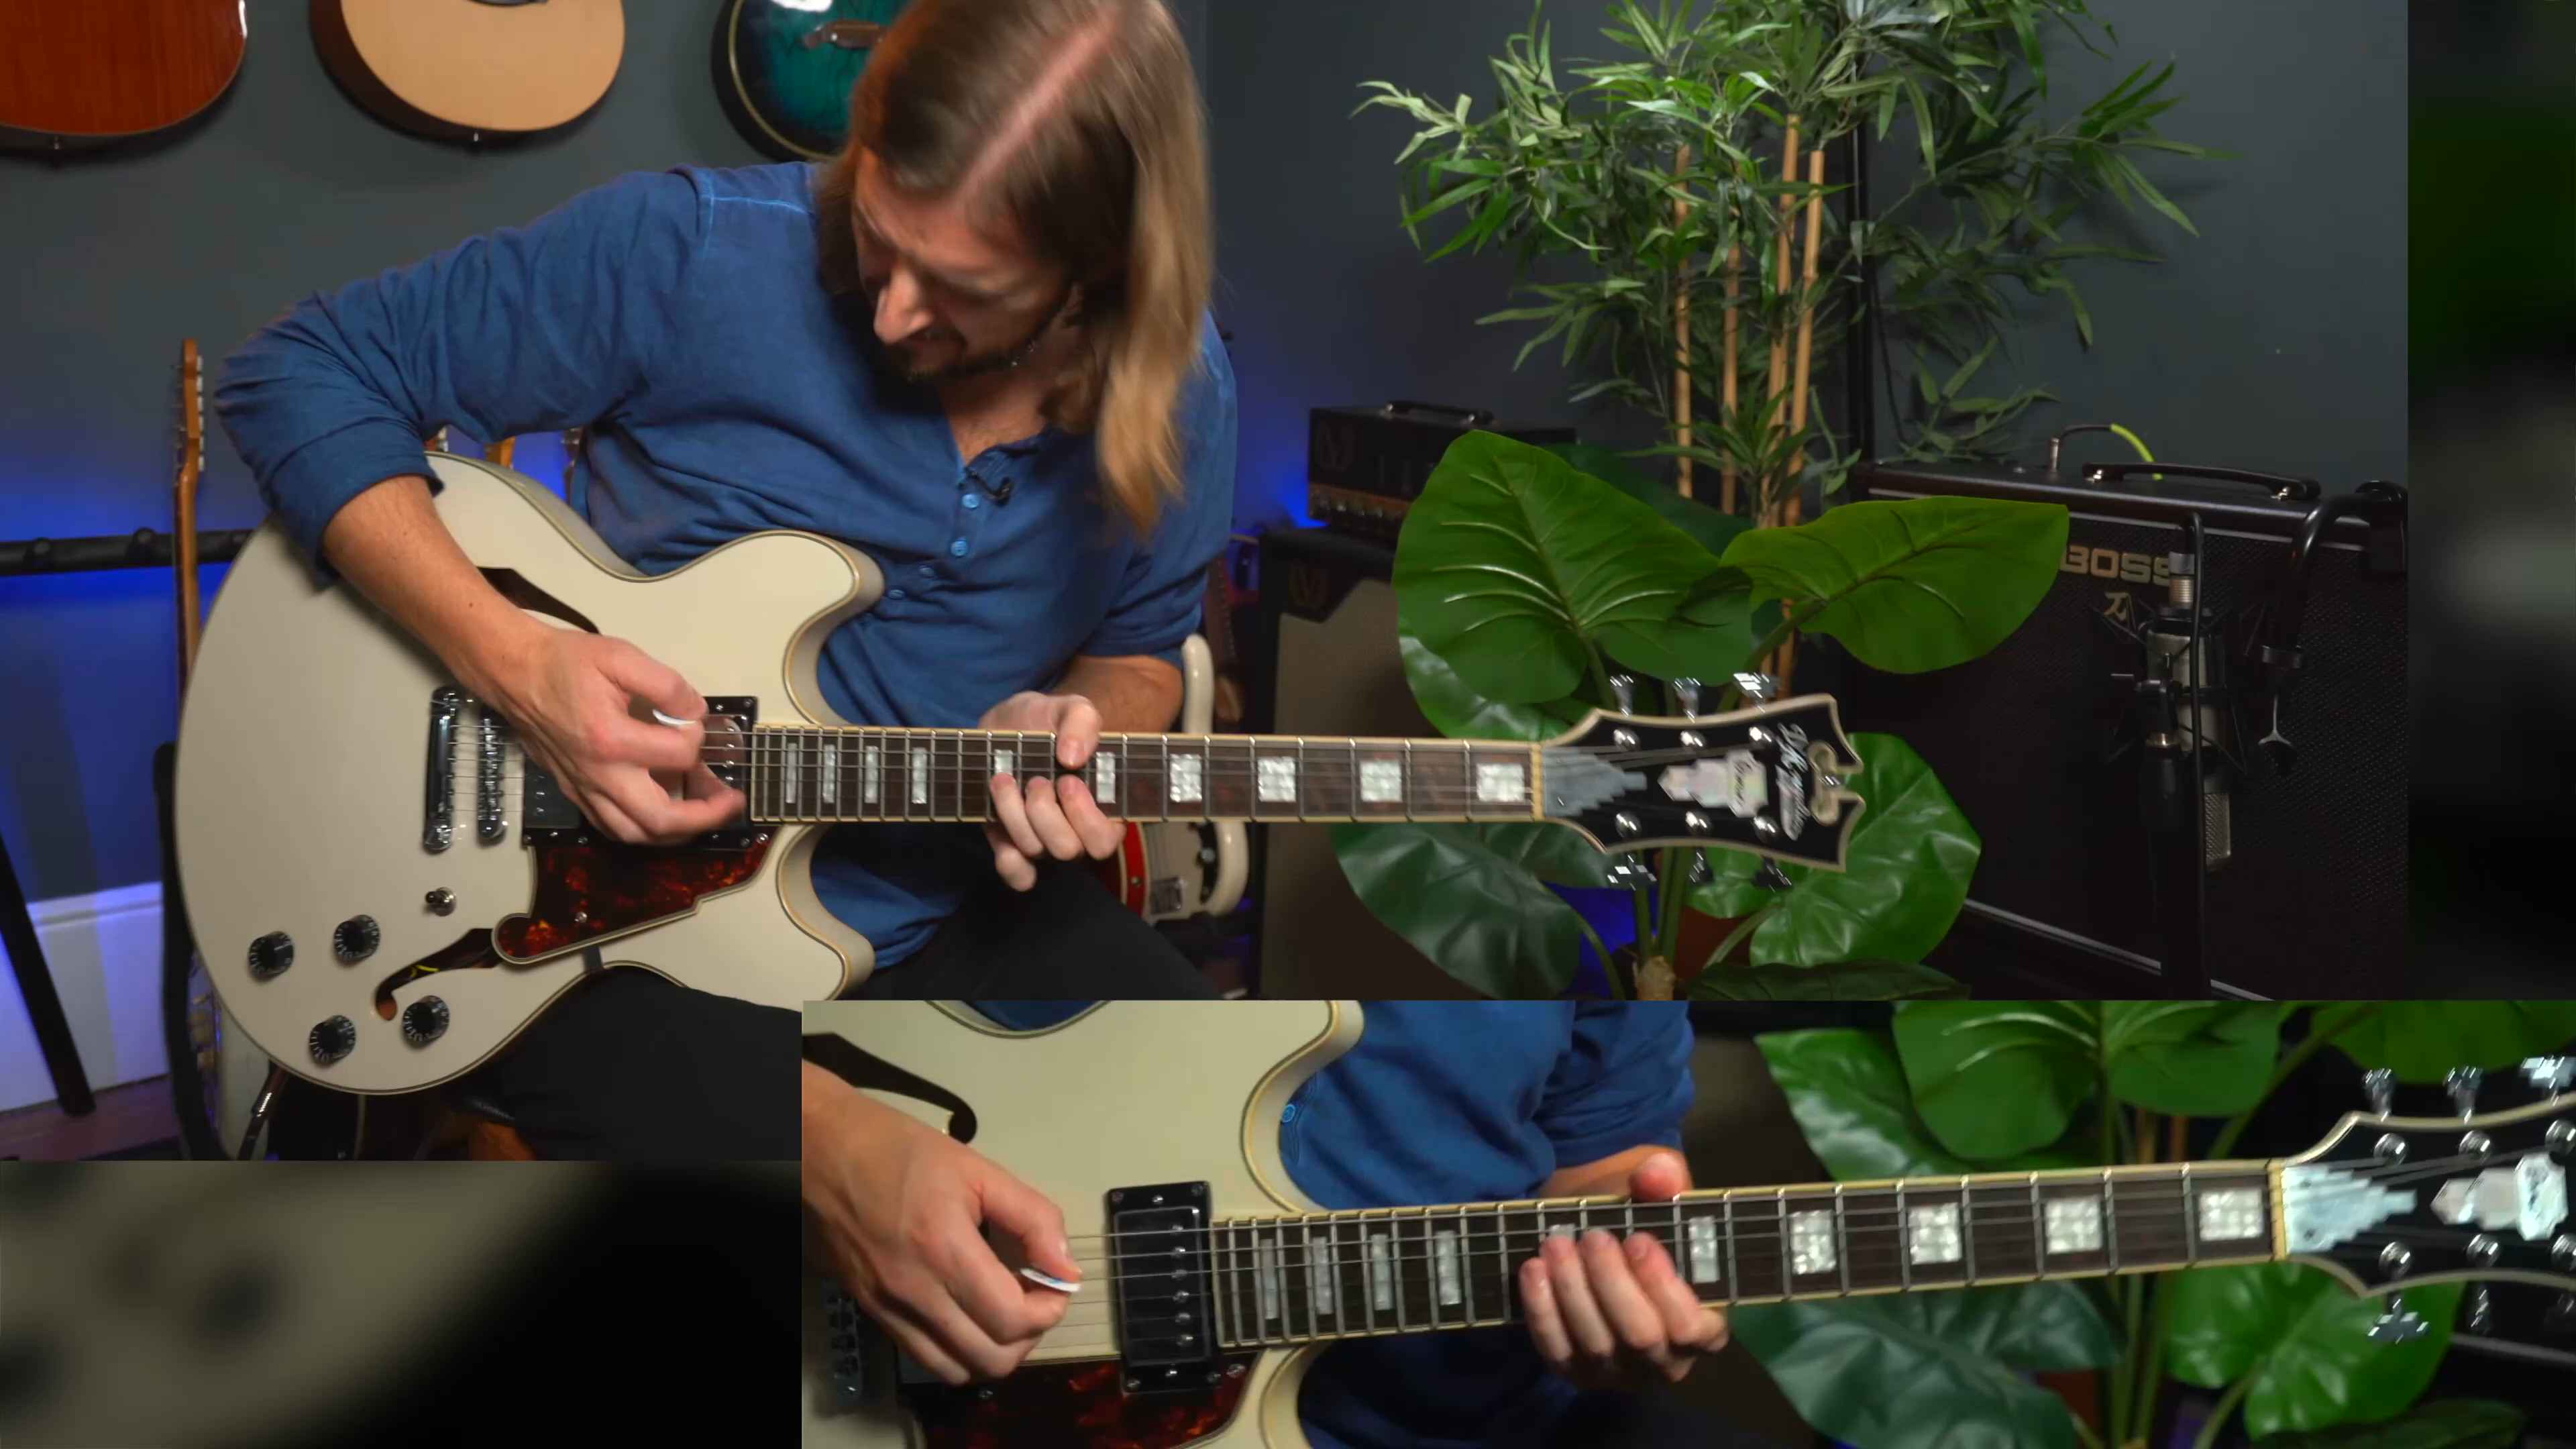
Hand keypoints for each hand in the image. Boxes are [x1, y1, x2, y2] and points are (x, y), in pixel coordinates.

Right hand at [471, 623, 743, 845]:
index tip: (695, 720)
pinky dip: (643, 829)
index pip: (677, 755)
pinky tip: (664, 813)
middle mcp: (598, 774)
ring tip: (705, 813)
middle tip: (731, 802)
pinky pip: (613, 827)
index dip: (698, 737)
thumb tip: (695, 711)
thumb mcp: (620, 657)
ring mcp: (584, 788)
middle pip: (659, 820)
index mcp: (610, 739)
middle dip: (705, 816)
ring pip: (635, 833)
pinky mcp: (575, 792)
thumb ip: (666, 684)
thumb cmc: (565, 662)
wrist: (515, 673)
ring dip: (677, 831)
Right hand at [801, 1065, 1082, 1383]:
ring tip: (1003, 1309)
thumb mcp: (977, 1169)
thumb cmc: (898, 1151)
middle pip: (991, 1360)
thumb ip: (1032, 1217)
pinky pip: (925, 1359)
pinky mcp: (872, 1314)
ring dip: (994, 1351)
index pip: (1012, 1320)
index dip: (1049, 1310)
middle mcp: (914, 1293)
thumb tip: (1065, 1267)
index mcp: (943, 1250)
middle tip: (1033, 1297)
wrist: (821, 1152)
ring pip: (958, 1372)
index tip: (1055, 1284)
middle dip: (1028, 1335)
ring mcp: (888, 1310)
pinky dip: (958, 1350)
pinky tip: (967, 1313)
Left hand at [976, 690, 1120, 890]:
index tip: (1068, 779)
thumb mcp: (1072, 707)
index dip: (1086, 818)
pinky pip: (1016, 872)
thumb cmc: (1050, 719)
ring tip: (1004, 779)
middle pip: (1068, 849)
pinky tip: (997, 828)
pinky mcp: (1011, 842)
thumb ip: (1083, 721)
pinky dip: (1007, 859)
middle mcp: (1075, 831)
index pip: (1105, 840)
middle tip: (1036, 780)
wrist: (1008, 724)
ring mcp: (1042, 839)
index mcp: (1102, 806)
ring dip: (1014, 814)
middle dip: (1046, 813)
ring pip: (1034, 850)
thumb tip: (1073, 757)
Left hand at [1518, 1150, 1728, 1389]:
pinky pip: (1557, 1351)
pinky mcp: (1575, 1372)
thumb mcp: (1658, 1191)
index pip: (1692, 1327)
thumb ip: (1666, 1178)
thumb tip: (1656, 1175)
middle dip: (1612, 1283)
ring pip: (1596, 1344)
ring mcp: (1618, 1373)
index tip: (1638, 1239)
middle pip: (1640, 1336)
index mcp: (1704, 1326)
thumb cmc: (1642, 1220)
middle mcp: (1665, 1361)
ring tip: (1557, 1243)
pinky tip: (1534, 1269)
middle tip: (1593, 1236)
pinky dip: (1542, 1310)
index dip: (1664, 1286)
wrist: (1598, 1237)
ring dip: (1573, 1290)